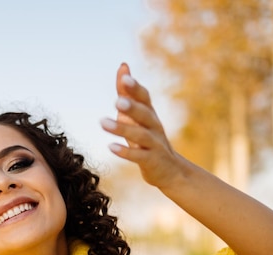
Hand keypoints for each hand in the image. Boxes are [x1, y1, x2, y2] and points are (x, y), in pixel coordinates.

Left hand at [100, 63, 184, 189]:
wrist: (170, 170)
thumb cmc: (148, 140)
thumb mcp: (138, 116)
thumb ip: (127, 93)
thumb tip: (123, 66)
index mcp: (150, 114)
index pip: (145, 98)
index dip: (135, 88)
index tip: (125, 77)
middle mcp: (154, 127)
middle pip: (145, 114)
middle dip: (132, 107)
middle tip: (117, 101)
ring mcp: (155, 144)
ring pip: (140, 135)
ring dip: (122, 129)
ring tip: (103, 123)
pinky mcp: (152, 161)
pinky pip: (139, 156)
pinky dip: (126, 152)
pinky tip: (111, 147)